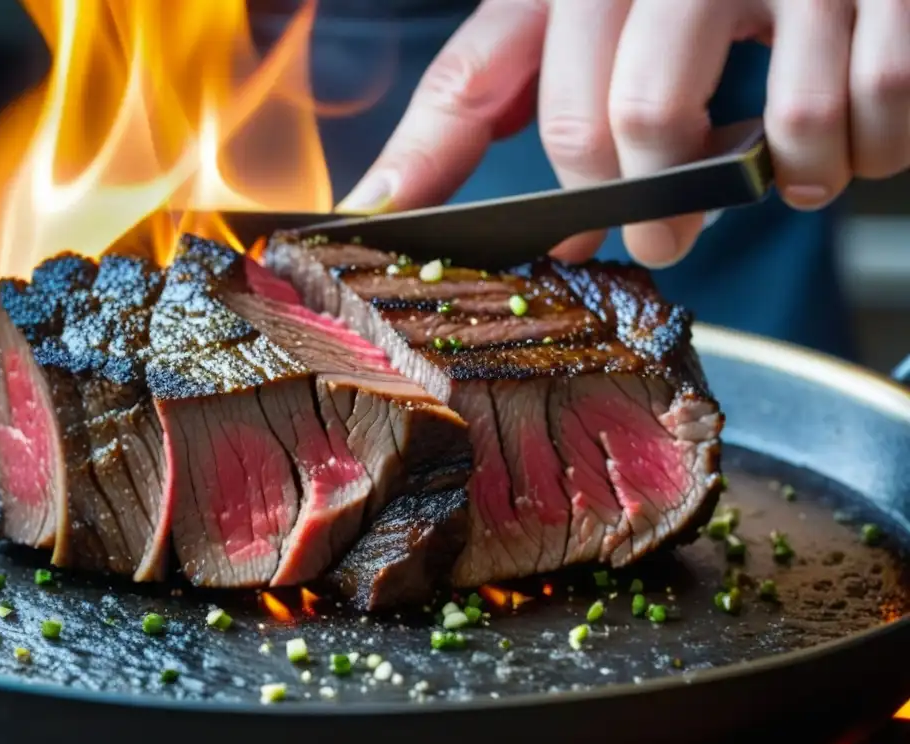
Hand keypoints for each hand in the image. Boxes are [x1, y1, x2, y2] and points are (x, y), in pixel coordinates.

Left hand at [336, 0, 909, 267]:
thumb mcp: (607, 22)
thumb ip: (540, 99)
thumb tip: (503, 230)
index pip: (477, 78)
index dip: (423, 163)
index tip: (374, 225)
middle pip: (611, 126)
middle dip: (637, 209)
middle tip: (661, 231)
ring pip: (733, 133)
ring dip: (757, 188)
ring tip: (775, 171)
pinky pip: (860, 112)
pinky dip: (851, 158)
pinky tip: (841, 142)